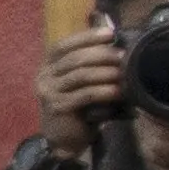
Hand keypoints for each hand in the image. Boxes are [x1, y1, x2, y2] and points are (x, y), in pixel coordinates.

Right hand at [38, 17, 124, 143]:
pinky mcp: (58, 108)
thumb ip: (89, 60)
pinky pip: (84, 95)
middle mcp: (44, 77)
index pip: (63, 45)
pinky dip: (104, 91)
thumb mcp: (79, 79)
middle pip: (74, 59)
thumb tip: (111, 33)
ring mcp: (49, 93)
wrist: (64, 136)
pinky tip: (118, 91)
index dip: (86, 37)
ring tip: (123, 72)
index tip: (110, 34)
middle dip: (101, 55)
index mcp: (47, 66)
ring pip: (80, 76)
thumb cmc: (76, 104)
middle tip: (122, 56)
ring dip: (105, 72)